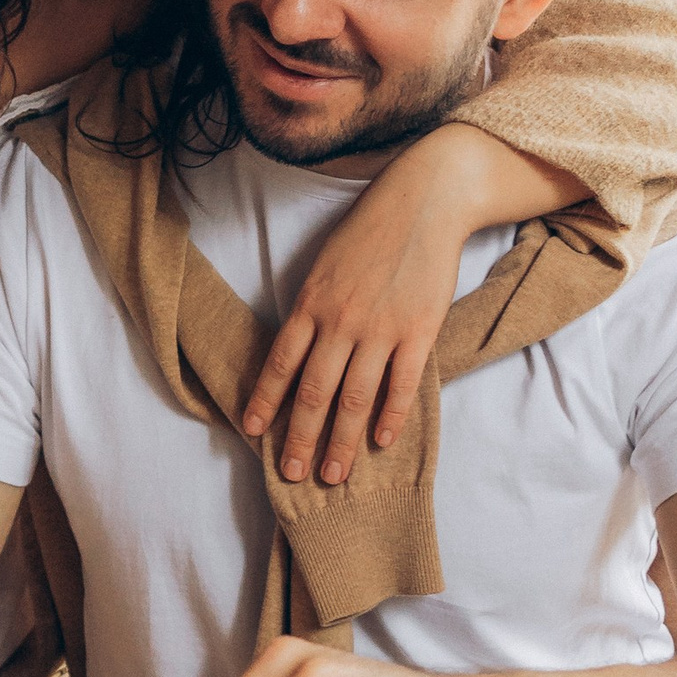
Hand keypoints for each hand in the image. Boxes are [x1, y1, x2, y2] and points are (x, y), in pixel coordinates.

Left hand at [238, 133, 481, 484]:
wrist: (423, 202)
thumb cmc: (369, 231)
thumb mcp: (324, 266)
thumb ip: (311, 310)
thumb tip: (298, 354)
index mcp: (311, 304)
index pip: (280, 364)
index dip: (265, 401)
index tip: (253, 431)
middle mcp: (341, 322)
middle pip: (314, 393)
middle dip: (300, 439)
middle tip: (292, 475)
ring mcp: (381, 329)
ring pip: (355, 399)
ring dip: (342, 442)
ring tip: (334, 474)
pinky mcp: (419, 331)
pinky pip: (400, 384)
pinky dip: (390, 417)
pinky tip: (381, 442)